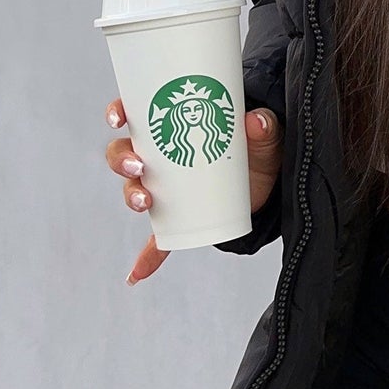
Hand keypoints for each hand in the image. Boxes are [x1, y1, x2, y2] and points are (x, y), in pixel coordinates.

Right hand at [104, 97, 284, 283]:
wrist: (270, 180)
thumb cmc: (259, 147)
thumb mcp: (264, 135)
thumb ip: (264, 126)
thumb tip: (256, 121)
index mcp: (172, 126)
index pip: (135, 114)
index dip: (118, 113)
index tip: (118, 119)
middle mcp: (161, 155)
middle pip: (124, 154)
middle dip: (122, 160)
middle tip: (139, 166)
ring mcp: (167, 188)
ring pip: (134, 189)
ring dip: (131, 196)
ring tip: (145, 202)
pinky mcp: (180, 216)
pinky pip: (157, 239)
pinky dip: (148, 257)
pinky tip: (137, 275)